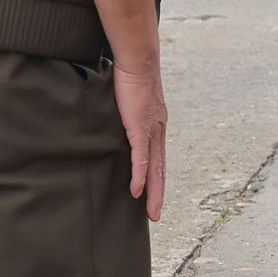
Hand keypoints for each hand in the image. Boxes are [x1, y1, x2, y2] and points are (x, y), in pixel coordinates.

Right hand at [113, 61, 168, 221]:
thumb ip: (126, 117)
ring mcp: (151, 130)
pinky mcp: (141, 127)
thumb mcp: (129, 104)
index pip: (157, 159)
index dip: (156, 180)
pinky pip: (141, 157)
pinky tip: (136, 191)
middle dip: (158, 194)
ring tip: (151, 212)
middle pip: (159, 169)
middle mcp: (158, 131)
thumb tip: (117, 124)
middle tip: (155, 215)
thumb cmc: (131, 78)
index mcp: (156, 126)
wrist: (138, 60)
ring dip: (152, 192)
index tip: (154, 197)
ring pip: (153, 168)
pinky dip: (139, 175)